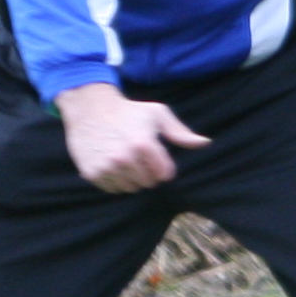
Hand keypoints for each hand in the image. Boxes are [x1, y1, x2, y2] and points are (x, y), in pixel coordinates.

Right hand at [54, 82, 209, 193]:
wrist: (90, 108)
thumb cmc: (128, 110)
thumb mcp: (156, 114)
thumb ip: (180, 131)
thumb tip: (205, 143)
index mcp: (143, 144)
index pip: (164, 174)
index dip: (163, 166)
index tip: (156, 157)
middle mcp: (124, 158)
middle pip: (148, 183)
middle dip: (147, 173)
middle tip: (138, 157)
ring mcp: (107, 166)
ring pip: (130, 188)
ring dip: (130, 178)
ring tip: (125, 160)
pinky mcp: (92, 172)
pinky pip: (111, 188)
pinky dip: (114, 180)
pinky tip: (111, 163)